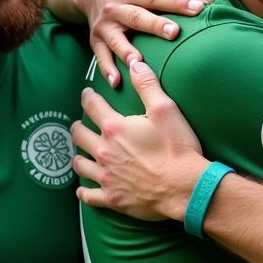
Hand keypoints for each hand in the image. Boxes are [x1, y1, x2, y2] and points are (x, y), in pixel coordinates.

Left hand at [73, 60, 208, 221]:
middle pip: (79, 135)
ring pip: (80, 164)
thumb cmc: (177, 148)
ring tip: (81, 152)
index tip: (86, 93)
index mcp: (115, 128)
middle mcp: (104, 152)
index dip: (87, 97)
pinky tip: (82, 189)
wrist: (185, 187)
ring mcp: (106, 176)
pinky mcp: (112, 198)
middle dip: (78, 126)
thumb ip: (147, 85)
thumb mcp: (165, 110)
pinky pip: (90, 195)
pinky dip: (84, 191)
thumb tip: (134, 64)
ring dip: (78, 156)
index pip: (92, 106)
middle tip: (79, 124)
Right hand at [76, 0, 214, 86]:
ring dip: (133, 44)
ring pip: (125, 28)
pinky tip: (118, 81)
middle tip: (179, 30)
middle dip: (163, 17)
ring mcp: (109, 19)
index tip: (208, 2)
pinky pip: (102, 54)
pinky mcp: (98, 37)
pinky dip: (107, 68)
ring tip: (143, 58)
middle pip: (146, 5)